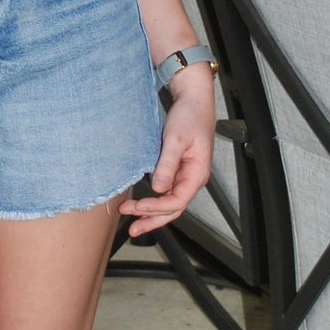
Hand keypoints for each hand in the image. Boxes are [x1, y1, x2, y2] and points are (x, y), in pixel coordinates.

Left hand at [120, 71, 214, 237]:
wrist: (193, 100)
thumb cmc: (189, 116)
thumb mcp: (176, 139)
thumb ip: (167, 164)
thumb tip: (158, 188)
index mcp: (197, 174)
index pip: (177, 201)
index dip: (157, 208)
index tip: (138, 207)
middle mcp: (193, 178)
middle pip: (174, 209)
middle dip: (153, 220)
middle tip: (133, 229)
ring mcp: (185, 175)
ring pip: (169, 203)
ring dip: (152, 213)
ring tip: (133, 222)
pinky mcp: (177, 170)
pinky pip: (166, 192)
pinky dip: (154, 201)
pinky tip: (141, 205)